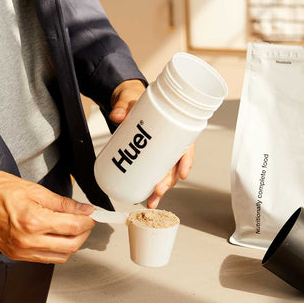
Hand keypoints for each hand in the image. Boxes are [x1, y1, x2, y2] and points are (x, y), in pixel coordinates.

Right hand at [0, 170, 94, 263]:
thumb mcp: (36, 190)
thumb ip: (63, 203)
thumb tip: (85, 210)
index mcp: (34, 221)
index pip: (74, 227)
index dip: (88, 221)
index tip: (91, 214)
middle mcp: (28, 240)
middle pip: (71, 245)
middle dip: (84, 233)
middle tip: (85, 221)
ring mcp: (21, 250)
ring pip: (60, 256)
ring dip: (72, 243)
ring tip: (72, 228)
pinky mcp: (16, 255)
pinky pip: (45, 258)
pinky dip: (56, 250)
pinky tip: (57, 236)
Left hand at [109, 79, 195, 208]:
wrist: (128, 101)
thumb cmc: (138, 100)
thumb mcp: (131, 100)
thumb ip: (123, 106)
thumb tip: (117, 115)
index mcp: (174, 128)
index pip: (186, 147)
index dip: (186, 162)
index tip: (182, 173)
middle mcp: (170, 143)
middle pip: (175, 166)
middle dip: (168, 182)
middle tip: (158, 190)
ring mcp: (159, 152)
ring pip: (165, 174)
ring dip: (160, 190)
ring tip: (151, 202)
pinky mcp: (148, 157)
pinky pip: (153, 174)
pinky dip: (150, 187)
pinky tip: (145, 198)